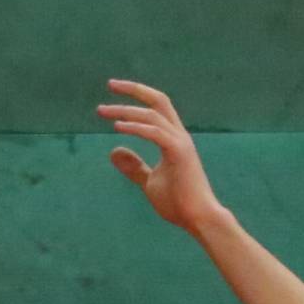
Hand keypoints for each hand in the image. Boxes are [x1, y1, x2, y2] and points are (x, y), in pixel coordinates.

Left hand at [100, 81, 229, 234]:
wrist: (199, 219)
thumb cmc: (178, 203)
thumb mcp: (150, 182)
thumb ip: (134, 167)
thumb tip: (114, 151)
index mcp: (174, 140)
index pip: (157, 108)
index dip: (137, 96)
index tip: (113, 92)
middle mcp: (179, 136)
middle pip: (159, 100)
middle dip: (134, 89)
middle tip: (110, 84)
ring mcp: (181, 143)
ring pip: (152, 115)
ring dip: (126, 111)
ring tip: (103, 112)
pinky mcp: (179, 153)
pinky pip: (154, 132)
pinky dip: (136, 127)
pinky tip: (118, 127)